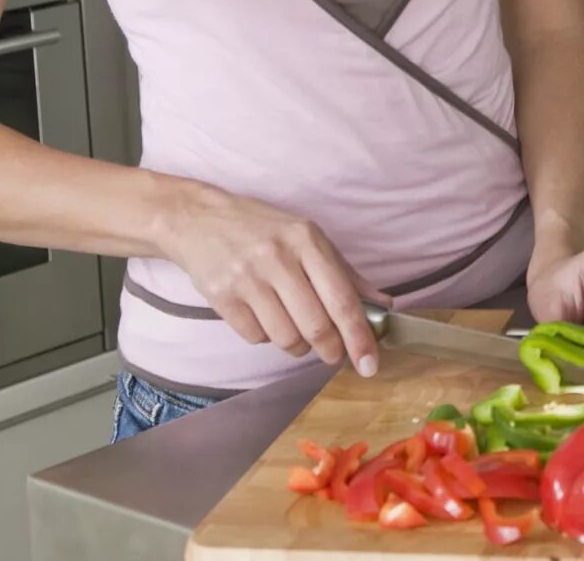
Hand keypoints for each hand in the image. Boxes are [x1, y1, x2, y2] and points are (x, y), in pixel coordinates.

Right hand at [157, 180, 390, 374]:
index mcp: (307, 240)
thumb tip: (384, 305)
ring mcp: (247, 278)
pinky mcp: (221, 296)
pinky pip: (255, 338)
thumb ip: (347, 274)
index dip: (359, 338)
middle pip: (316, 326)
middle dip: (330, 349)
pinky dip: (266, 338)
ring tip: (295, 331)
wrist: (199, 219)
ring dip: (297, 346)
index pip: (342, 300)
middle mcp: (278, 257)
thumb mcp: (309, 238)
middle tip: (332, 353)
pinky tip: (264, 318)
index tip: (370, 364)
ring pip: (286, 338)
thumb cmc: (263, 230)